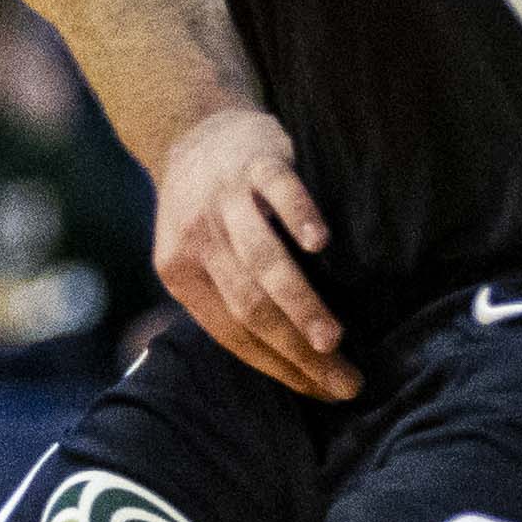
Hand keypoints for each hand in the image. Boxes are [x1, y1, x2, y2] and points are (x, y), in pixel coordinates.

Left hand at [150, 106, 356, 401]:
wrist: (193, 131)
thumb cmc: (205, 210)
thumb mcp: (194, 257)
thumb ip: (223, 298)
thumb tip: (282, 363)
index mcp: (180, 272)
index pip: (231, 333)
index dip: (277, 366)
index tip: (322, 391)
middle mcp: (198, 238)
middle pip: (248, 306)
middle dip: (295, 351)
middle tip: (341, 381)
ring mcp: (225, 198)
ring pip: (261, 259)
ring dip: (298, 302)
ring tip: (332, 340)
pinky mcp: (254, 159)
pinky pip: (277, 190)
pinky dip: (298, 216)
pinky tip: (321, 244)